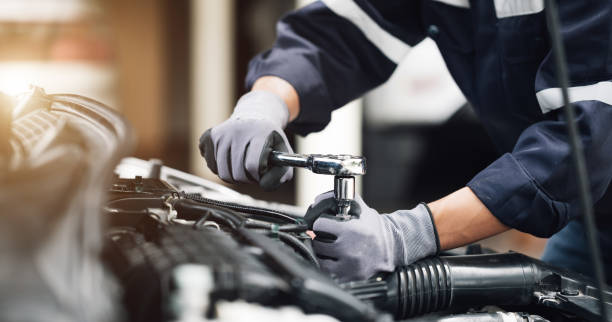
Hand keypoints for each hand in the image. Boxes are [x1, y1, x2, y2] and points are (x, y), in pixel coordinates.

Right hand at [199, 91, 292, 189]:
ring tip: (243, 165)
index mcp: (260, 132)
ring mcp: (221, 133)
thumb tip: (264, 185)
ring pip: (223, 173)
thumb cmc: (270, 139)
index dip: (259, 175)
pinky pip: (212, 166)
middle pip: (237, 173)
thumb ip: (282, 174)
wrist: (254, 116)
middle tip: (254, 170)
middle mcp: (238, 130)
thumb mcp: (285, 153)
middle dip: (248, 178)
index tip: (263, 171)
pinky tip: (230, 159)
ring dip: (235, 176)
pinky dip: (221, 169)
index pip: (253, 166)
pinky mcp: (209, 137)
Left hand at [306, 192, 438, 281]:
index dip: (320, 222)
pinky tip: (334, 259)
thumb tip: (319, 199)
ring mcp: (349, 266)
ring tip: (329, 247)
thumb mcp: (362, 210)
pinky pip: (327, 271)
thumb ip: (342, 200)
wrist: (392, 248)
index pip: (320, 225)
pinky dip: (328, 265)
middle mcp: (349, 250)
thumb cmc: (376, 229)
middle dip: (320, 238)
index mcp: (352, 231)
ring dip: (321, 252)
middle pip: (318, 243)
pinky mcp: (349, 277)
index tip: (324, 224)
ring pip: (320, 259)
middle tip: (325, 236)